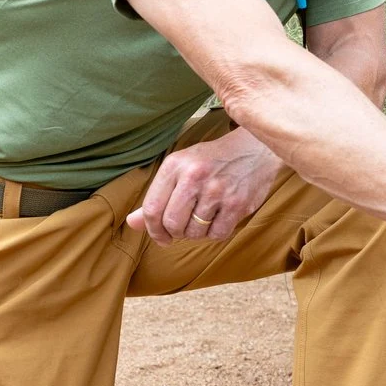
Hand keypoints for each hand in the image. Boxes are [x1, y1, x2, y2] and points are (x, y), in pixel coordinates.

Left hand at [126, 128, 280, 245]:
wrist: (254, 148)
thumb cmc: (211, 161)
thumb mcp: (180, 168)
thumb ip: (157, 196)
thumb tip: (132, 223)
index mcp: (175, 165)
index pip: (152, 209)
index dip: (153, 230)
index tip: (161, 237)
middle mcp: (194, 176)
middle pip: (172, 224)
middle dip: (175, 233)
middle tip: (183, 229)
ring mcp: (217, 191)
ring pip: (195, 232)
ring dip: (197, 233)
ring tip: (204, 218)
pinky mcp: (237, 204)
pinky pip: (217, 234)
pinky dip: (215, 233)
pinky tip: (219, 219)